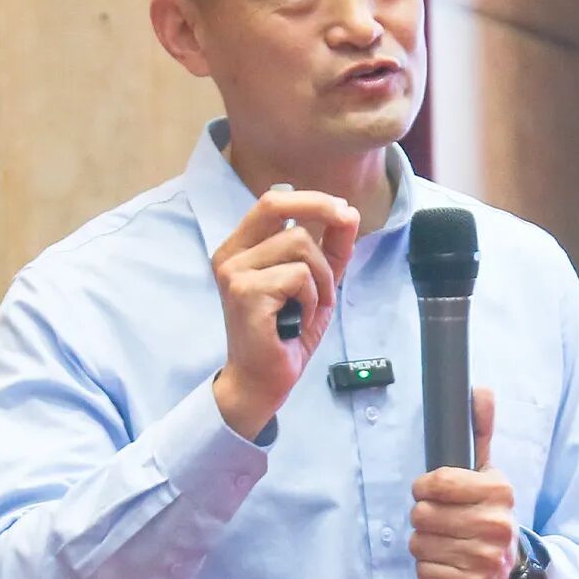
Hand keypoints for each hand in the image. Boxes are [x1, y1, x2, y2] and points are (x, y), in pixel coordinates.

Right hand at [211, 190, 359, 438]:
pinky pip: (299, 276)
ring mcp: (234, 273)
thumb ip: (329, 249)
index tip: (342, 210)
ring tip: (310, 307)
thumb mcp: (315, 284)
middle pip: (280, 208)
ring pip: (299, 244)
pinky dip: (312, 299)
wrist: (264, 380)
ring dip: (320, 278)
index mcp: (240, 248)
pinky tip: (299, 320)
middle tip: (346, 223)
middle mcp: (230, 255)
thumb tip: (348, 212)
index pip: (271, 202)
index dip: (310, 198)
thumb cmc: (285, 334)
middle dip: (320, 212)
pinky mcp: (246, 292)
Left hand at [408, 387, 518, 578]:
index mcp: (499, 491)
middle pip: (422, 515)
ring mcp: (486, 559)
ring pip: (419, 544)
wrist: (508, 570)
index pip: (437, 483)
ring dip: (425, 545)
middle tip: (442, 523)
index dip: (424, 488)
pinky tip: (448, 565)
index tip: (431, 493)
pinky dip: (429, 570)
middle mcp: (497, 525)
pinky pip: (424, 572)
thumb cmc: (486, 515)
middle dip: (424, 519)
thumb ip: (479, 432)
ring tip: (446, 544)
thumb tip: (480, 390)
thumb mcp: (486, 473)